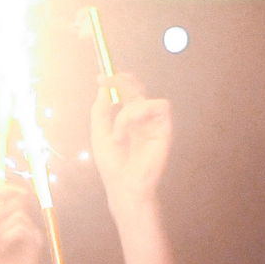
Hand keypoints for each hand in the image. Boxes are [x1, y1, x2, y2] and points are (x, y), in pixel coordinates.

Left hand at [90, 73, 171, 208]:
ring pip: (144, 99)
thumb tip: (103, 89)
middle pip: (138, 88)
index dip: (116, 82)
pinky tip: (129, 131)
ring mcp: (154, 123)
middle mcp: (142, 119)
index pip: (126, 93)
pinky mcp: (165, 129)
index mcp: (128, 119)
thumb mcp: (99, 134)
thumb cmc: (112, 165)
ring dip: (127, 112)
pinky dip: (139, 114)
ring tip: (118, 134)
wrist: (123, 185)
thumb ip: (100, 111)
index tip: (100, 78)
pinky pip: (159, 107)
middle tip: (109, 80)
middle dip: (123, 81)